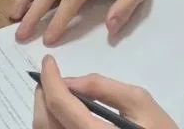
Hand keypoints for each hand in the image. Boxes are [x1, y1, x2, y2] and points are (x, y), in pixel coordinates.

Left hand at [32, 55, 174, 128]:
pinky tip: (65, 113)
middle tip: (52, 77)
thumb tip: (70, 80)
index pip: (60, 105)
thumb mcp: (140, 103)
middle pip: (44, 121)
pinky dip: (52, 123)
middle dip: (44, 94)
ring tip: (59, 93)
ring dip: (46, 110)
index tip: (49, 61)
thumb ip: (104, 87)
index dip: (50, 79)